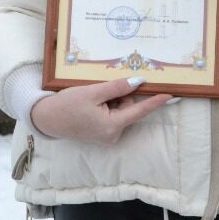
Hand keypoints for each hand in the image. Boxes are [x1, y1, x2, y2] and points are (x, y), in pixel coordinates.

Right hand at [30, 77, 171, 144]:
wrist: (48, 118)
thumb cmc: (68, 105)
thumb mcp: (93, 92)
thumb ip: (117, 87)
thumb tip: (138, 83)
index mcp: (112, 126)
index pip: (139, 111)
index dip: (155, 102)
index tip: (170, 95)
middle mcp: (113, 135)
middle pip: (127, 108)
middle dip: (119, 95)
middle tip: (100, 89)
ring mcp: (107, 136)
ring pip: (119, 110)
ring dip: (111, 100)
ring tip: (92, 97)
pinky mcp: (101, 134)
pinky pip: (112, 115)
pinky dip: (106, 106)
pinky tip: (91, 103)